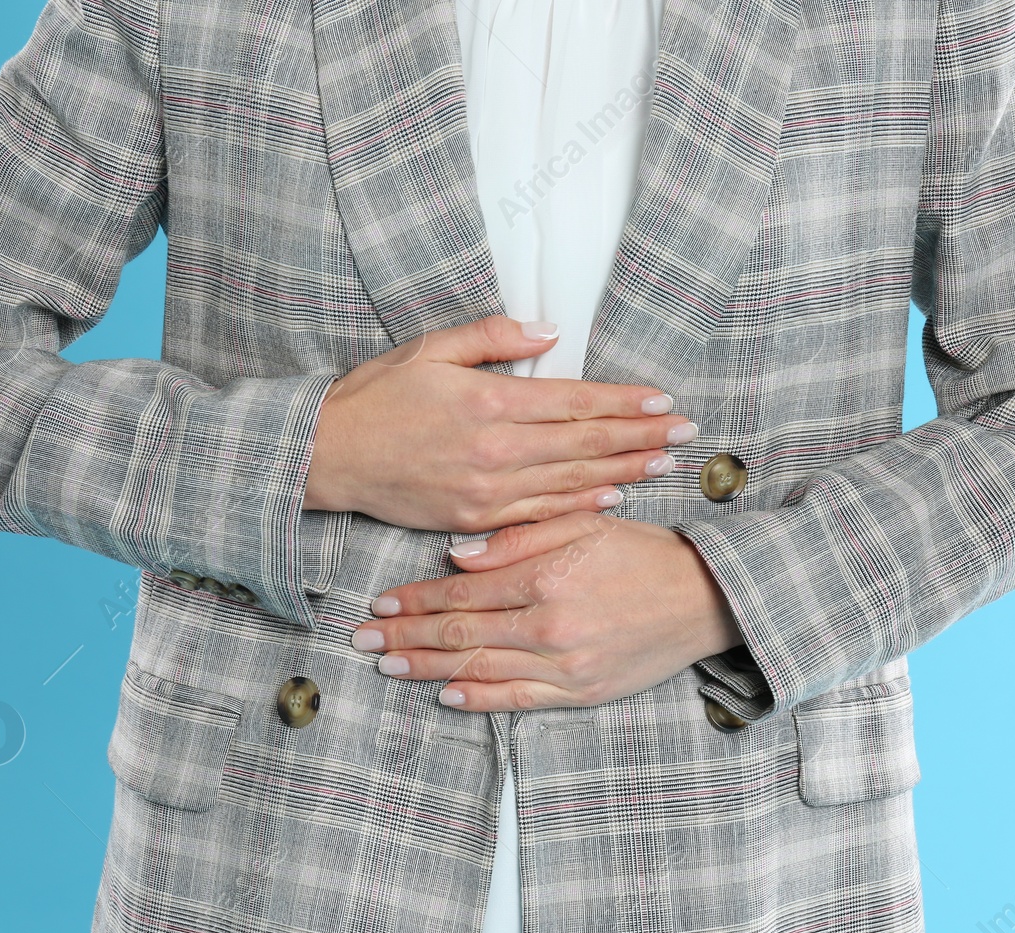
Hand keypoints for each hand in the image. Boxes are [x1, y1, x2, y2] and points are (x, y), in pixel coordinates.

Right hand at [304, 315, 696, 532]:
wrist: (327, 457)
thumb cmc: (376, 397)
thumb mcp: (429, 349)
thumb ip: (492, 338)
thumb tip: (549, 331)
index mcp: (488, 403)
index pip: (575, 401)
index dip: (624, 402)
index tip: (663, 400)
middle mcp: (495, 450)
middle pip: (586, 444)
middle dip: (642, 437)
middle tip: (686, 432)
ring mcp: (487, 492)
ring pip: (572, 482)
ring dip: (625, 471)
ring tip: (666, 462)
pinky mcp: (475, 520)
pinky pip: (542, 514)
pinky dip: (582, 505)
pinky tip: (614, 496)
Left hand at [347, 512, 745, 711]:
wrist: (706, 599)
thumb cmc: (645, 553)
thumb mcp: (585, 524)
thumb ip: (519, 538)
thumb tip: (457, 557)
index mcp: (547, 576)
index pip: (462, 592)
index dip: (416, 598)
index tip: (382, 599)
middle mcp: (550, 626)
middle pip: (459, 634)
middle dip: (404, 635)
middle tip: (362, 638)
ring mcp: (565, 665)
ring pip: (479, 669)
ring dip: (426, 668)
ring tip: (387, 665)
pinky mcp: (581, 692)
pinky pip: (517, 700)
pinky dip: (477, 699)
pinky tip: (445, 694)